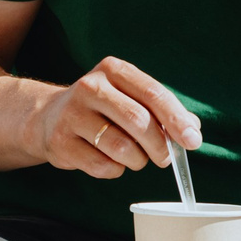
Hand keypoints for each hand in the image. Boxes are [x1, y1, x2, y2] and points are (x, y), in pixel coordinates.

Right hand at [24, 56, 201, 177]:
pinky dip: (116, 170)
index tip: (193, 140)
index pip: (153, 94)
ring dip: (137, 160)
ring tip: (135, 158)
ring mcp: (72, 114)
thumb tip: (192, 130)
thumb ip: (162, 111)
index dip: (176, 119)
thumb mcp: (129, 98)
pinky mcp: (61, 143)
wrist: (48, 118)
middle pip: (139, 121)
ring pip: (122, 148)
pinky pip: (103, 166)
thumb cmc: (102, 109)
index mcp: (113, 70)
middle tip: (165, 158)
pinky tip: (110, 161)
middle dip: (160, 146)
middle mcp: (90, 87)